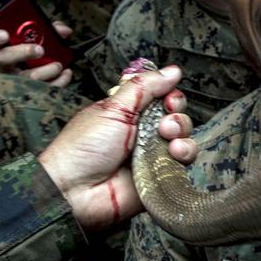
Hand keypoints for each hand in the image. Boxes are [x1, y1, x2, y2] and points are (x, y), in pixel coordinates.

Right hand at [0, 20, 73, 86]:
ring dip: (47, 69)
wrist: (50, 77)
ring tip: (58, 65)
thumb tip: (65, 31)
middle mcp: (7, 66)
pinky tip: (66, 73)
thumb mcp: (42, 38)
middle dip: (23, 52)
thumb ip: (50, 30)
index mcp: (5, 49)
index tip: (5, 34)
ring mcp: (17, 81)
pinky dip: (60, 81)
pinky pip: (44, 89)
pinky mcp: (31, 93)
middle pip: (5, 58)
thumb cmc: (40, 54)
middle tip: (40, 50)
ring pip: (27, 77)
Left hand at [38, 65, 195, 231]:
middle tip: (163, 123)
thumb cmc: (84, 148)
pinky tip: (173, 153)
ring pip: (184, 137)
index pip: (162, 97)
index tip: (167, 99)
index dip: (170, 95)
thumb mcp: (113, 108)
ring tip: (167, 138)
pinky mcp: (160, 176)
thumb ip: (144, 87)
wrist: (76, 190)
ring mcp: (153, 154)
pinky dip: (184, 154)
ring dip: (181, 133)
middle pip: (177, 115)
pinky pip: (184, 162)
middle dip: (176, 115)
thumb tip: (172, 71)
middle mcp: (143, 132)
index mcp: (129, 112)